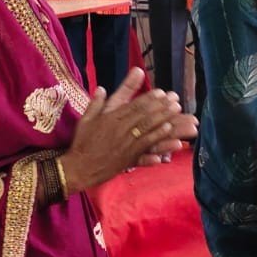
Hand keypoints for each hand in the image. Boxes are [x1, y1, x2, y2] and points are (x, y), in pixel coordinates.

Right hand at [61, 69, 192, 191]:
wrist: (79, 168)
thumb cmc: (82, 143)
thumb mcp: (85, 120)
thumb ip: (96, 103)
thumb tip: (101, 88)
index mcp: (111, 119)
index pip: (133, 106)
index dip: (149, 98)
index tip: (161, 92)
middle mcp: (120, 130)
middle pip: (144, 116)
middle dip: (161, 106)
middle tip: (175, 99)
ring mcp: (126, 144)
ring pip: (148, 129)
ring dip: (164, 120)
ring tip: (177, 112)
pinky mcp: (130, 158)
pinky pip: (147, 147)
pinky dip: (159, 140)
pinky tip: (171, 136)